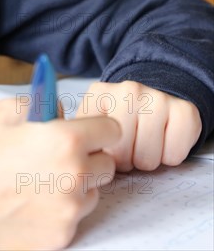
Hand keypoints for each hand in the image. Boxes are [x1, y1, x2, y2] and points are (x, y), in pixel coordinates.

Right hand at [0, 99, 120, 249]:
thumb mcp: (2, 112)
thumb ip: (41, 104)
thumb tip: (58, 108)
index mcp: (64, 140)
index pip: (110, 129)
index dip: (95, 128)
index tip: (85, 131)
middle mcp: (74, 175)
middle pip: (106, 163)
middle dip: (87, 157)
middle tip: (55, 157)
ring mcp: (70, 209)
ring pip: (92, 192)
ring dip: (76, 186)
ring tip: (38, 182)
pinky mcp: (61, 234)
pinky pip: (74, 218)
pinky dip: (60, 210)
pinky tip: (32, 202)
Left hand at [75, 81, 201, 171]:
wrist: (153, 99)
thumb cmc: (118, 118)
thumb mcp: (89, 122)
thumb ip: (76, 135)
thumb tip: (65, 154)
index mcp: (98, 93)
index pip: (93, 143)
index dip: (101, 155)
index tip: (105, 147)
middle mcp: (127, 90)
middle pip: (121, 155)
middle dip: (124, 161)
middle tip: (127, 148)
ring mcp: (157, 97)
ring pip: (147, 159)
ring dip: (146, 160)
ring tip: (143, 145)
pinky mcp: (184, 110)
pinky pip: (174, 155)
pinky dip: (169, 157)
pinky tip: (163, 141)